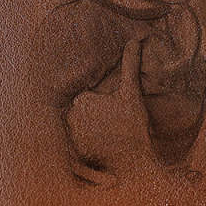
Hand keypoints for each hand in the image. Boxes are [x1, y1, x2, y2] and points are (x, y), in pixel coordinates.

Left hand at [67, 38, 158, 180]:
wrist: (134, 164)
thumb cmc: (133, 126)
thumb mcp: (132, 93)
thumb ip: (129, 66)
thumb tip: (134, 41)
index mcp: (81, 101)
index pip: (89, 96)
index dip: (102, 102)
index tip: (115, 110)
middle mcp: (71, 119)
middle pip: (84, 112)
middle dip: (95, 115)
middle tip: (115, 123)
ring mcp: (72, 138)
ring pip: (81, 127)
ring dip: (91, 129)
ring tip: (111, 135)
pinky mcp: (75, 155)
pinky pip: (80, 144)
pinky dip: (89, 144)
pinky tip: (106, 147)